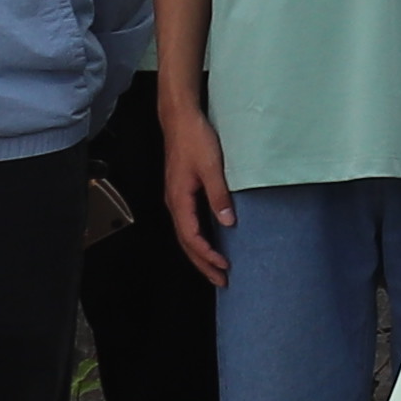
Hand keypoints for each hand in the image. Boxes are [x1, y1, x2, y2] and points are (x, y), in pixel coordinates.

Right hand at [161, 93, 238, 281]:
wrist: (180, 118)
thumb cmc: (195, 139)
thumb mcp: (211, 166)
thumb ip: (219, 194)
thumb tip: (227, 222)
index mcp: (178, 200)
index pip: (191, 237)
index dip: (207, 255)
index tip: (224, 266)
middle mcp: (174, 203)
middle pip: (186, 243)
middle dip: (203, 264)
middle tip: (222, 281)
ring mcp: (176, 198)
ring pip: (186, 235)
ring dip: (200, 254)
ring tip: (216, 270)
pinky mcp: (181, 192)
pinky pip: (188, 224)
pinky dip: (198, 239)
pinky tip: (210, 243)